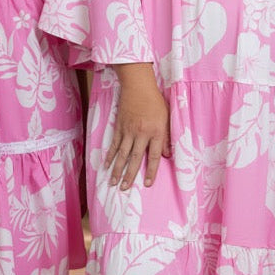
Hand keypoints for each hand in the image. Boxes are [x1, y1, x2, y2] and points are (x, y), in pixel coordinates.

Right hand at [105, 64, 170, 189]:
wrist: (138, 86)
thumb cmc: (155, 101)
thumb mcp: (167, 118)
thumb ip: (167, 138)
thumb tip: (168, 155)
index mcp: (156, 132)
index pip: (154, 156)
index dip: (151, 171)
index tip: (148, 184)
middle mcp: (141, 133)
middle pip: (135, 158)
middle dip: (130, 175)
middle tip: (124, 188)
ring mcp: (128, 130)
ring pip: (122, 153)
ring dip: (117, 169)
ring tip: (113, 182)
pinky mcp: (119, 126)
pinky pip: (114, 144)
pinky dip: (110, 155)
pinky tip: (106, 164)